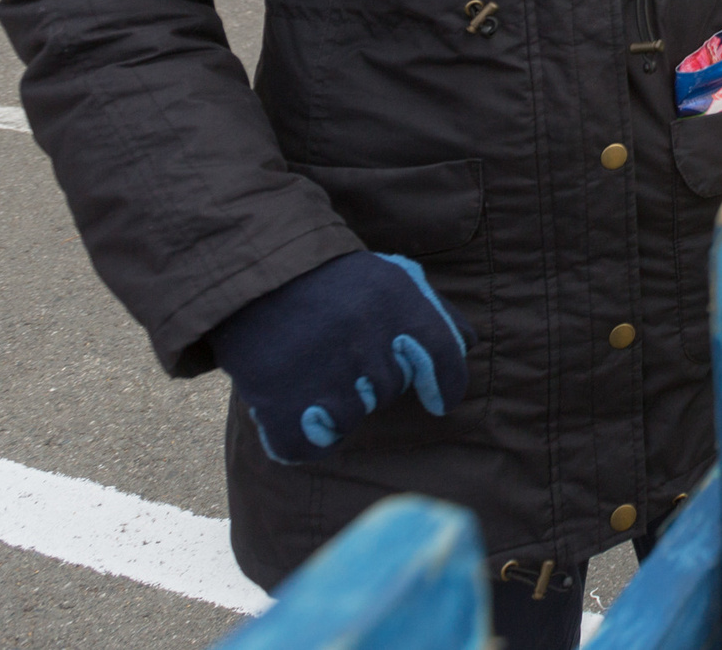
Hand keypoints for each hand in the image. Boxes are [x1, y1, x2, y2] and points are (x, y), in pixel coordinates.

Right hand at [209, 251, 473, 464]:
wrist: (253, 276)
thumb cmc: (332, 282)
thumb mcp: (390, 277)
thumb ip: (434, 311)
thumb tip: (468, 346)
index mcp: (397, 302)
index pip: (443, 355)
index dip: (447, 383)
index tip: (441, 402)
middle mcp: (366, 338)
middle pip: (391, 389)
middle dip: (373, 379)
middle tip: (343, 352)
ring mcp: (323, 371)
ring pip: (352, 418)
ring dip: (337, 405)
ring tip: (315, 370)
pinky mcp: (281, 400)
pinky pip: (309, 446)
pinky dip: (304, 439)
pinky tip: (297, 412)